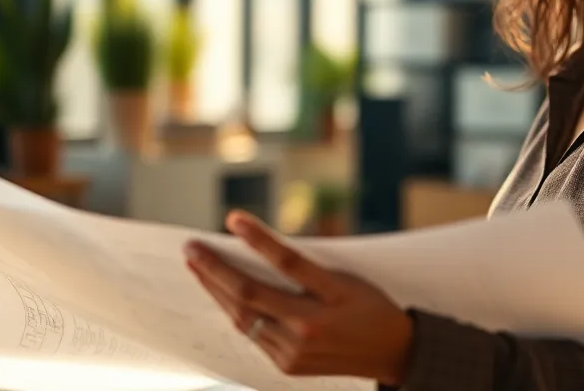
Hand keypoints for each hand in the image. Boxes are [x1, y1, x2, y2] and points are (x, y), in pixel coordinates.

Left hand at [184, 210, 413, 386]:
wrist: (391, 353)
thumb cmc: (371, 308)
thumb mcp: (347, 280)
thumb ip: (307, 267)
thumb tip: (264, 246)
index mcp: (329, 302)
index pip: (286, 264)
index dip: (258, 239)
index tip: (233, 218)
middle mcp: (308, 331)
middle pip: (250, 296)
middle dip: (215, 270)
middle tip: (192, 247)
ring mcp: (293, 353)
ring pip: (244, 318)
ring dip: (216, 291)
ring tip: (197, 266)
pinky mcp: (287, 366)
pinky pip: (253, 334)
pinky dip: (235, 311)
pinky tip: (222, 293)